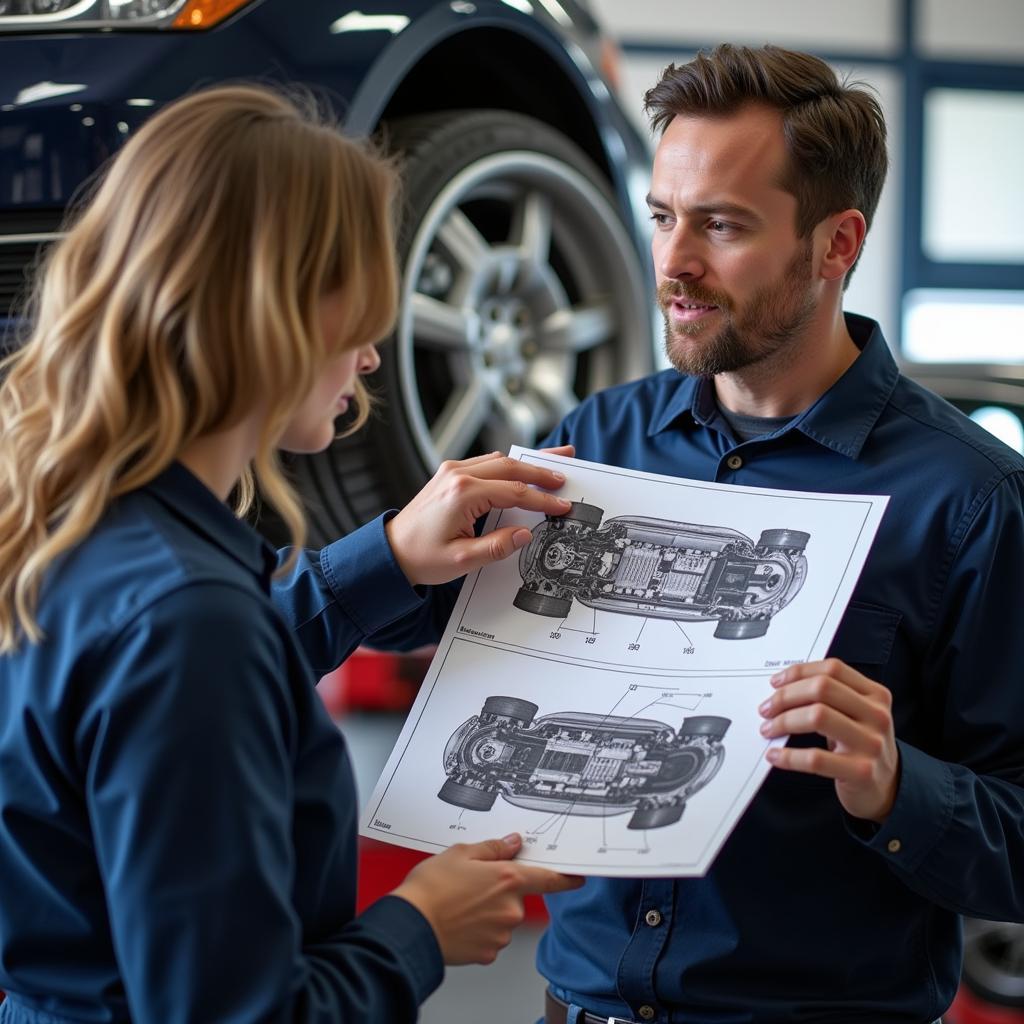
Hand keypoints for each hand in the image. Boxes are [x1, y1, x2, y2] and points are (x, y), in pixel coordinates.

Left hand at [385, 447, 574, 585]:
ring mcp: (452, 471)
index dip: (542, 500)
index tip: (562, 506)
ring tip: (554, 463)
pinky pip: (486, 463)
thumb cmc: (421, 557)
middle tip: (566, 476)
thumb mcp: (462, 560)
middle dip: (541, 471)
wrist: (391, 551)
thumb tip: (525, 534)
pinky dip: (509, 465)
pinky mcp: (450, 474)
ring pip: (499, 460)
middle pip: (511, 466)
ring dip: (527, 462)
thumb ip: (496, 547)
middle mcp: (457, 475)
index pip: (514, 492)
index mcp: (463, 494)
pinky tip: (524, 468)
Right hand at [393, 833, 583, 964]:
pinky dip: (480, 930)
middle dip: (500, 890)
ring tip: (459, 904)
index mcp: (507, 879)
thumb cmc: (431, 889)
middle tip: (472, 885)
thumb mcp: (459, 853)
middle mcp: (510, 909)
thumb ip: (492, 848)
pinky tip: (460, 922)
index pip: (548, 878)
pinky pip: (491, 937)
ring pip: (503, 918)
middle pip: (517, 896)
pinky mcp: (489, 953)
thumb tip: (512, 843)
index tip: (578, 877)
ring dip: (489, 911)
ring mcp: (501, 934)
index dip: (566, 878)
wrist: (411, 927)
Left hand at [759, 658, 899, 822]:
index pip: (833, 669)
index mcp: (875, 695)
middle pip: (822, 688)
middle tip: (766, 709)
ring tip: (768, 729)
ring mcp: (871, 743)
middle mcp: (877, 715)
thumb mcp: (856, 715)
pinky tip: (775, 755)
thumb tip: (781, 688)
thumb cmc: (862, 746)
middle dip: (785, 696)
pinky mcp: (861, 772)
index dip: (799, 672)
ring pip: (817, 716)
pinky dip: (789, 756)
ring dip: (783, 721)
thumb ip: (830, 697)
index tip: (775, 683)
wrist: (887, 788)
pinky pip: (815, 759)